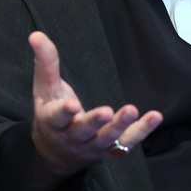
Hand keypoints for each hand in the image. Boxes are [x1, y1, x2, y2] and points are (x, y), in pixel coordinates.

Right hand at [27, 31, 161, 190]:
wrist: (55, 155)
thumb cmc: (51, 115)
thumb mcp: (45, 89)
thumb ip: (45, 63)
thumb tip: (36, 34)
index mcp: (52, 122)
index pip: (56, 117)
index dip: (63, 112)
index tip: (70, 104)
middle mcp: (72, 137)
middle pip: (84, 130)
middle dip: (95, 122)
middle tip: (107, 112)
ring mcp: (92, 146)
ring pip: (107, 139)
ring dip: (120, 126)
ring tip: (132, 110)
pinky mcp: (109, 150)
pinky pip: (126, 143)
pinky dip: (141, 131)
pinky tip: (155, 117)